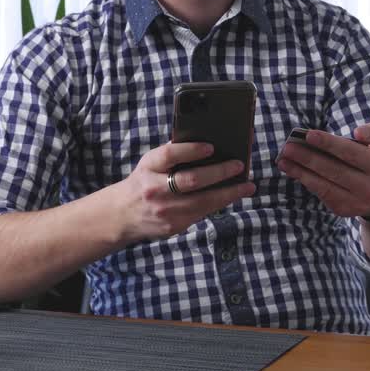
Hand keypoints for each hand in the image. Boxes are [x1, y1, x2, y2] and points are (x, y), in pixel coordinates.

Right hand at [112, 141, 255, 243]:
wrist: (121, 215)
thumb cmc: (144, 181)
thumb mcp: (151, 164)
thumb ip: (174, 155)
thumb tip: (209, 144)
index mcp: (149, 167)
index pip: (170, 155)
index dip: (191, 150)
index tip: (211, 147)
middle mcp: (154, 189)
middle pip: (191, 180)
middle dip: (219, 173)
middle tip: (240, 166)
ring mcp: (164, 210)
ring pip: (202, 202)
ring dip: (229, 193)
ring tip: (247, 186)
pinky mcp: (173, 226)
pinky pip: (202, 214)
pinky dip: (219, 204)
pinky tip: (232, 196)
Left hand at [276, 122, 369, 217]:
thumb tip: (358, 132)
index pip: (350, 152)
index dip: (329, 143)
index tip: (309, 135)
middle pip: (334, 170)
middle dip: (308, 157)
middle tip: (288, 147)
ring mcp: (356, 202)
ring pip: (324, 185)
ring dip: (301, 171)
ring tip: (284, 159)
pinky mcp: (344, 210)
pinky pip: (321, 194)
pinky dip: (306, 181)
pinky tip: (293, 171)